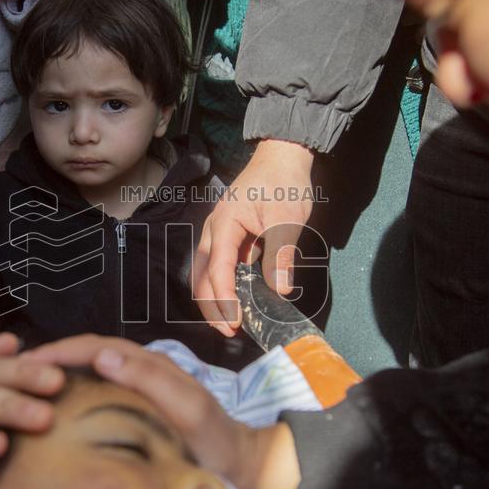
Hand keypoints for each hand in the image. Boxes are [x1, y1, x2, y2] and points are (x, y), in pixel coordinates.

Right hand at [26, 335, 300, 488]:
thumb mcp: (187, 409)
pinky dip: (70, 395)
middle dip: (49, 360)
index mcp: (149, 364)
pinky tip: (51, 413)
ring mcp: (136, 390)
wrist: (241, 465)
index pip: (94, 346)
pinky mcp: (134, 410)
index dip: (58, 351)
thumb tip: (102, 356)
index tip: (23, 363)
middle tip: (9, 377)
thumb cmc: (214, 439)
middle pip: (86, 355)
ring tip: (21, 392)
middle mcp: (139, 371)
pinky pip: (96, 394)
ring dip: (56, 376)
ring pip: (88, 373)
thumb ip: (150, 380)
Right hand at [193, 139, 314, 335]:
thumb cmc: (284, 183)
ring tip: (229, 321)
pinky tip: (236, 300)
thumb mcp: (287, 219)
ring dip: (213, 299)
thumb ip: (281, 254)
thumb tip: (280, 290)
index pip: (218, 269)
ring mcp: (218, 234)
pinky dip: (222, 286)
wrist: (282, 157)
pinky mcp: (228, 237)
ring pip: (205, 273)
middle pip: (201, 275)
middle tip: (229, 331)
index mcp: (224, 224)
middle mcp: (214, 230)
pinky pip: (218, 266)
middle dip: (211, 306)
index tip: (236, 321)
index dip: (224, 298)